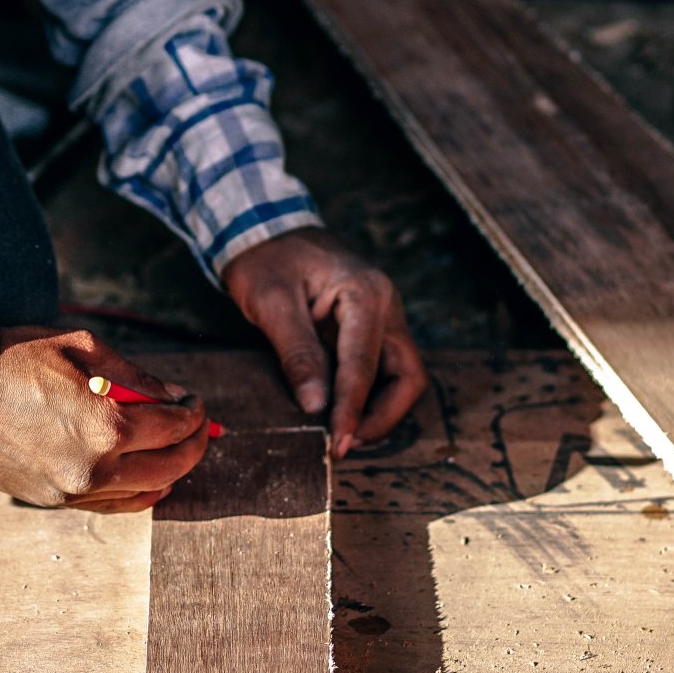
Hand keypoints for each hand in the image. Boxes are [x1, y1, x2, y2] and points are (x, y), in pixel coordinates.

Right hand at [0, 326, 211, 511]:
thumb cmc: (12, 359)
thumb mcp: (80, 348)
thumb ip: (135, 375)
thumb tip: (173, 396)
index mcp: (105, 425)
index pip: (173, 427)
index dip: (195, 413)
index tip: (195, 401)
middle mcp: (94, 467)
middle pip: (170, 466)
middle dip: (194, 444)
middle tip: (198, 426)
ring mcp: (72, 491)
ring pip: (145, 492)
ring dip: (170, 470)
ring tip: (176, 448)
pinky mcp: (54, 501)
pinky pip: (112, 506)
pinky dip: (140, 493)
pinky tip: (150, 478)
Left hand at [221, 228, 425, 457]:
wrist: (266, 229)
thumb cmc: (266, 259)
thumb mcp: (271, 302)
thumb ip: (296, 353)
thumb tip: (315, 405)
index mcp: (366, 293)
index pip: (366, 365)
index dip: (352, 409)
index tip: (336, 442)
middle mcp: (386, 306)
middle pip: (408, 375)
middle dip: (382, 416)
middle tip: (345, 443)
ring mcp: (384, 317)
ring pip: (402, 376)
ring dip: (379, 410)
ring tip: (342, 433)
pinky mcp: (371, 328)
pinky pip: (383, 370)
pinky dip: (369, 396)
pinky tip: (341, 413)